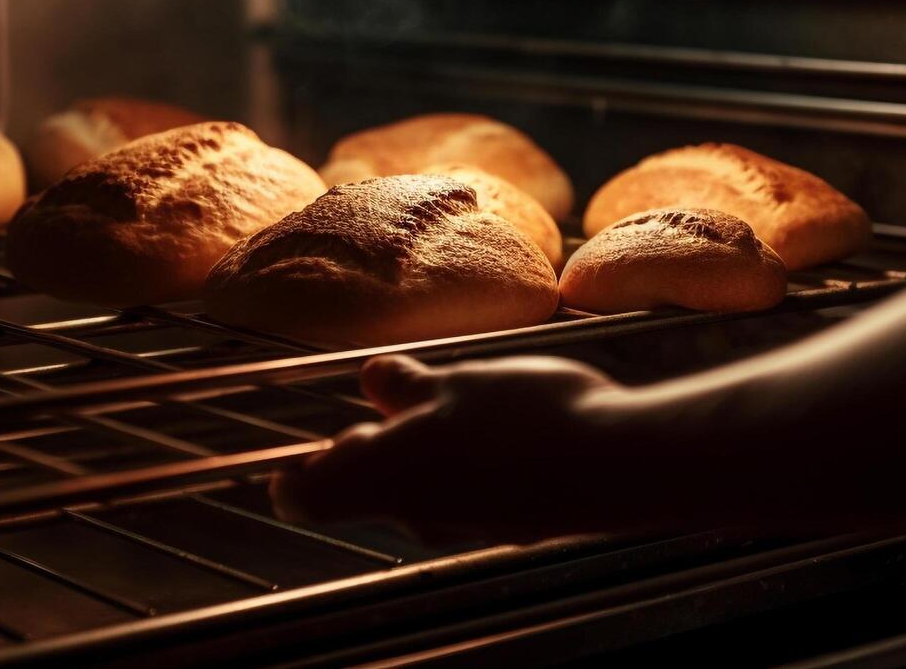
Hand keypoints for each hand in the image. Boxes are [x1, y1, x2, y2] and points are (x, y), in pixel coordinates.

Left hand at [270, 353, 633, 543]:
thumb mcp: (455, 380)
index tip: (291, 457)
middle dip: (366, 449)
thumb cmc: (525, 418)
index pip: (306, 497)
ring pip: (416, 491)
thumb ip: (406, 385)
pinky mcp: (506, 522)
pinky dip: (463, 465)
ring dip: (419, 451)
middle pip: (363, 490)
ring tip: (447, 400)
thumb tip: (376, 380)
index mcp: (383, 475)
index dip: (293, 476)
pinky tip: (496, 426)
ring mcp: (463, 524)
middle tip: (379, 406)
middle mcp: (414, 511)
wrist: (614, 463)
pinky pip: (463, 495)